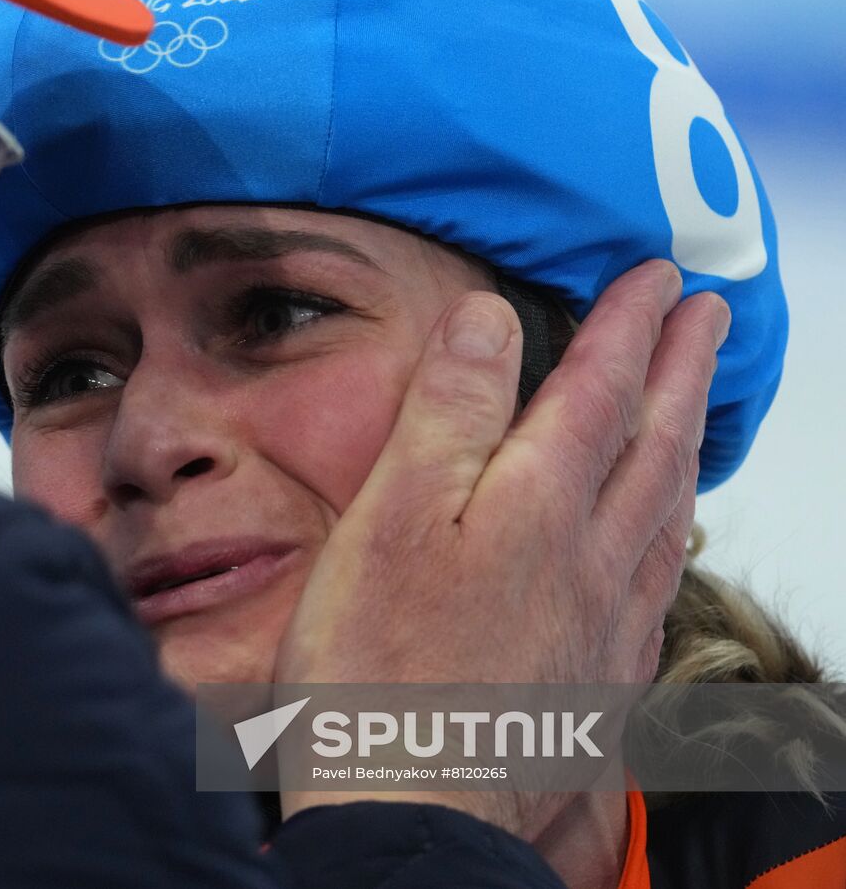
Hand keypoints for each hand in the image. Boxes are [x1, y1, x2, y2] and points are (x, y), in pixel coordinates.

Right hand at [274, 260, 728, 838]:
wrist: (412, 814)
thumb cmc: (378, 670)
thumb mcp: (392, 518)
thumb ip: (449, 414)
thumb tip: (491, 318)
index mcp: (537, 507)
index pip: (596, 391)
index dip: (626, 325)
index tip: (656, 275)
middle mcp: (591, 558)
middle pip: (653, 443)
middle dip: (680, 369)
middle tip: (710, 315)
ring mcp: (604, 623)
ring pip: (668, 512)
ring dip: (687, 445)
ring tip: (697, 410)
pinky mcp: (596, 678)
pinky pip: (659, 582)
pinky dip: (672, 534)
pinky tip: (665, 544)